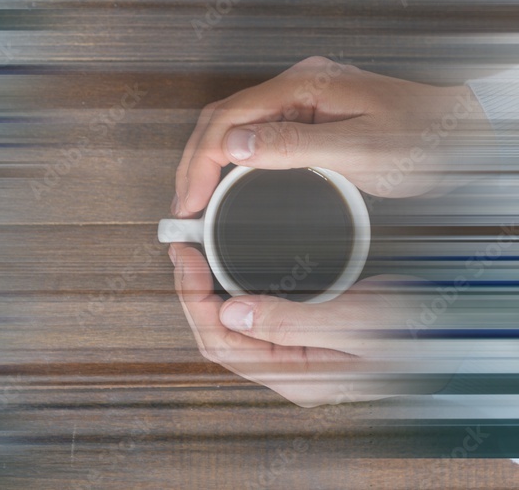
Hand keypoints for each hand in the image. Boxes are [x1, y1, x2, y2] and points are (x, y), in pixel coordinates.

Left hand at [168, 244, 448, 406]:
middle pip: (217, 334)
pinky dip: (230, 288)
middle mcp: (285, 367)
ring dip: (207, 289)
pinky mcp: (298, 332)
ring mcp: (290, 352)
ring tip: (194, 253)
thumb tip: (232, 315)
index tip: (184, 259)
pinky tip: (225, 267)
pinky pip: (251, 314)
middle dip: (192, 291)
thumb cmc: (409, 334)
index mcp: (293, 374)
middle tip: (181, 249)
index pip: (219, 343)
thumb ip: (292, 322)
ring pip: (230, 324)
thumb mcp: (355, 321)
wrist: (441, 333)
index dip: (192, 300)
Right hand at [171, 56, 491, 216]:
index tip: (189, 199)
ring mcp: (301, 102)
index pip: (229, 118)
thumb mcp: (359, 150)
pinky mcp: (308, 119)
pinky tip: (225, 184)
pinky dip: (231, 163)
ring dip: (209, 164)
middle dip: (195, 164)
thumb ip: (294, 146)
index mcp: (304, 86)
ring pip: (235, 129)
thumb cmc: (423, 138)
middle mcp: (298, 88)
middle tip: (184, 207)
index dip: (200, 161)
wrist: (461, 135)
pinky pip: (256, 136)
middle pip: (224, 121)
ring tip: (195, 201)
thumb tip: (235, 145)